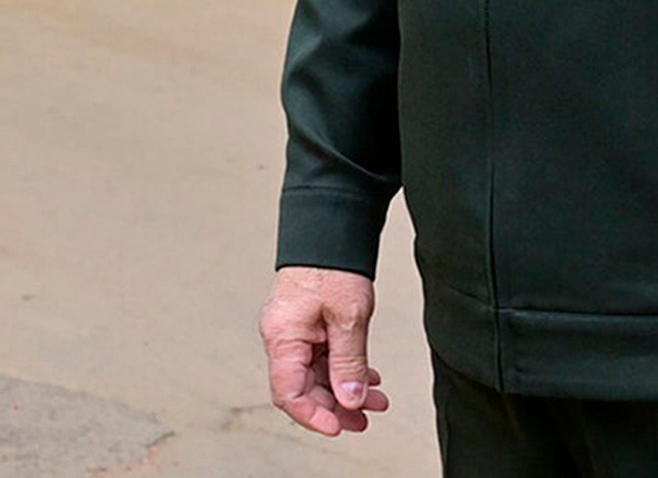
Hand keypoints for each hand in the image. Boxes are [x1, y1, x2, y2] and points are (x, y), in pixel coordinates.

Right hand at [259, 265, 389, 436]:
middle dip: (335, 406)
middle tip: (365, 419)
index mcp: (283, 337)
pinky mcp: (305, 326)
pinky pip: (321, 358)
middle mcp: (282, 337)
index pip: (288, 393)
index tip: (339, 426)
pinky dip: (344, 370)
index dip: (313, 415)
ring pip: (315, 375)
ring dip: (345, 389)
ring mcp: (293, 332)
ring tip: (375, 400)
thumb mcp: (348, 318)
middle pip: (302, 388)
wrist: (329, 231)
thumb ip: (349, 362)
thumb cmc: (332, 266)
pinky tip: (367, 377)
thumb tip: (350, 399)